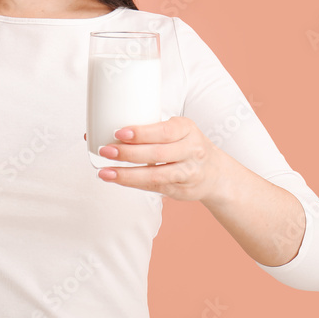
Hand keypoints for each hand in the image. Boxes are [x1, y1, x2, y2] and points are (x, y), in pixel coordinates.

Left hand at [86, 116, 230, 202]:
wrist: (216, 173)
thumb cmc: (185, 145)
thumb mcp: (177, 130)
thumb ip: (149, 129)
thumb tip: (103, 127)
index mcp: (187, 128)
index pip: (164, 130)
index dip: (141, 132)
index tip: (118, 132)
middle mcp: (192, 150)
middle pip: (157, 153)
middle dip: (128, 153)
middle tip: (105, 150)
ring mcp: (188, 173)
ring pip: (156, 175)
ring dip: (127, 174)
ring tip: (105, 172)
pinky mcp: (181, 190)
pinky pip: (154, 187)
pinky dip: (133, 183)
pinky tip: (118, 179)